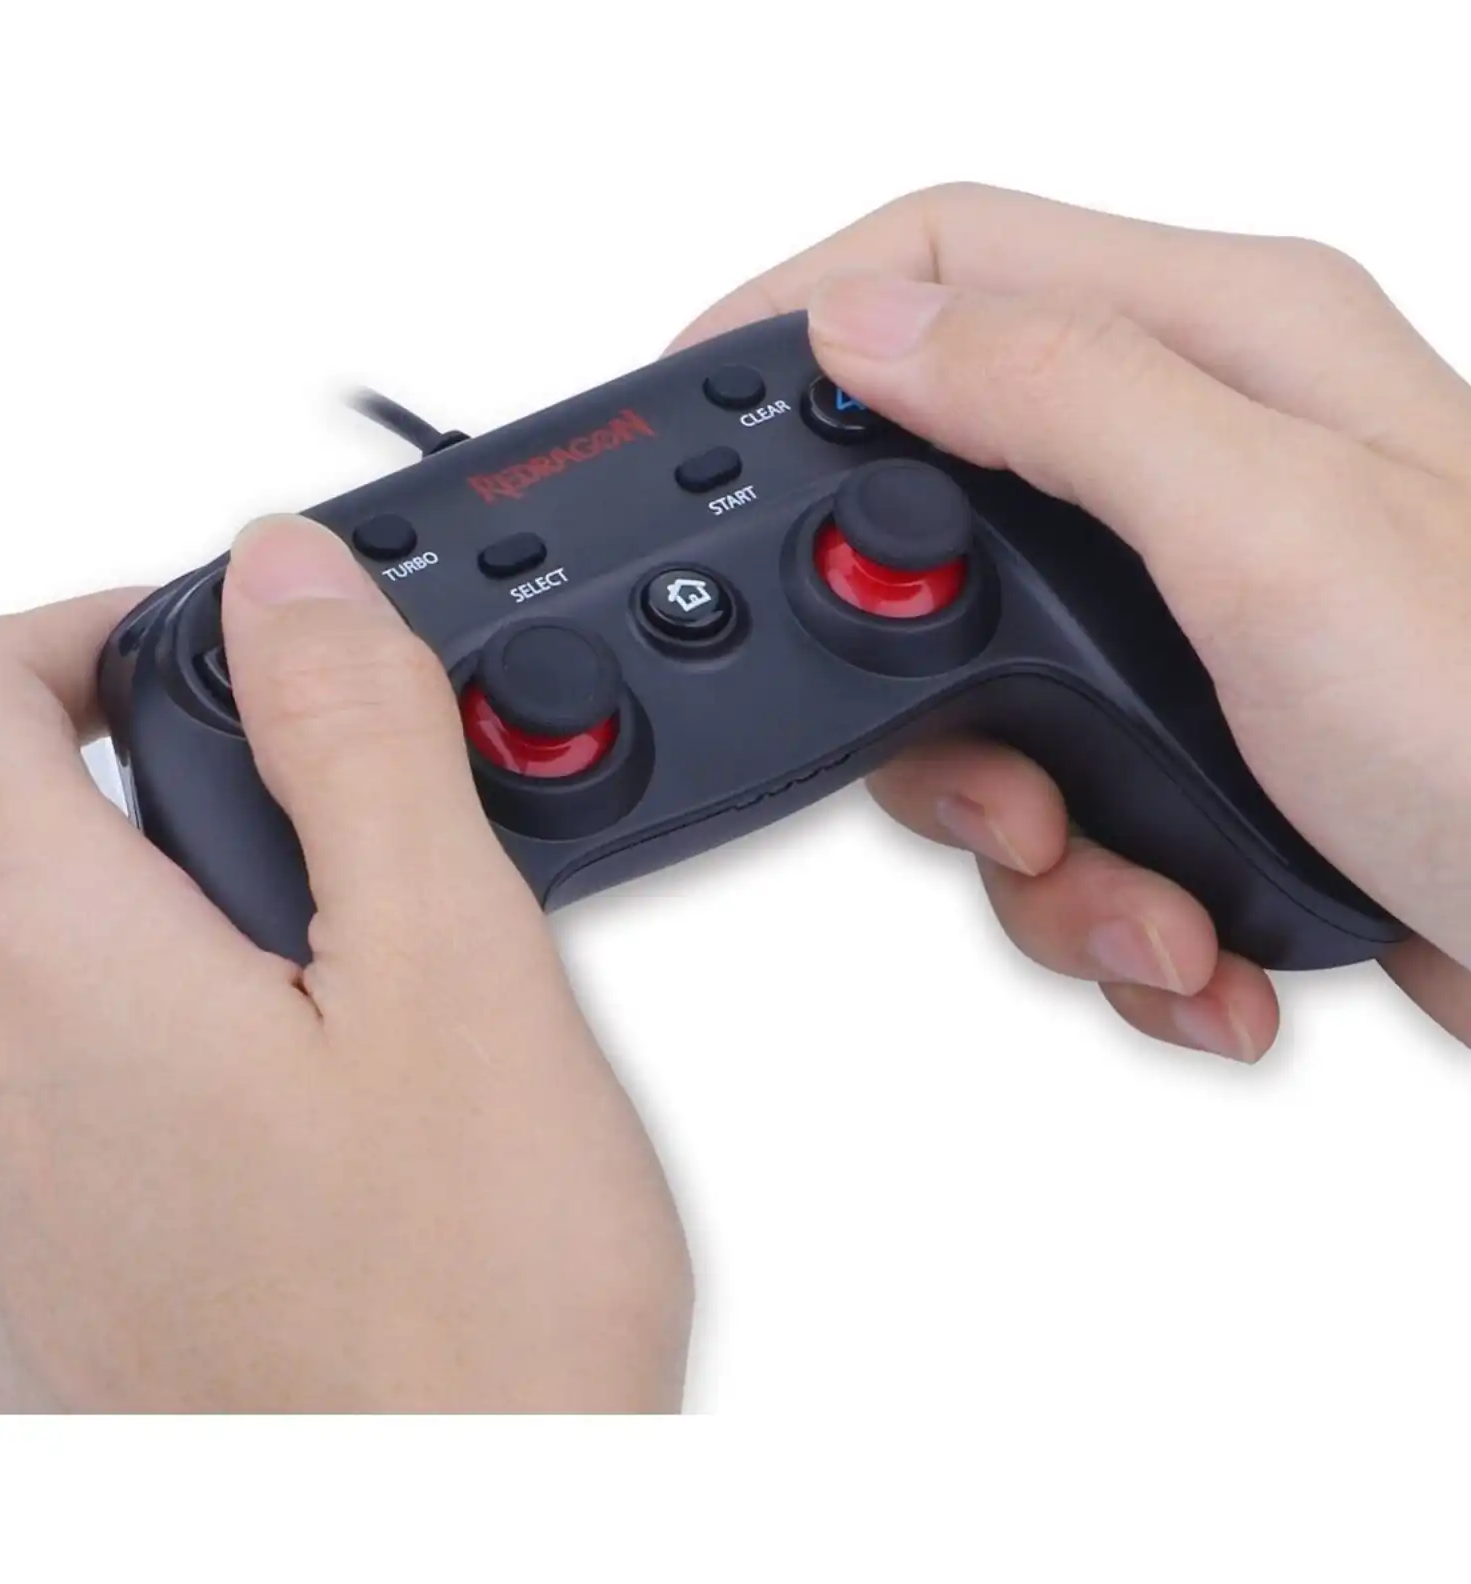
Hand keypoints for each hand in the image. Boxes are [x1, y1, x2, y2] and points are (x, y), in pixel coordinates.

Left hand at [0, 517, 690, 1410]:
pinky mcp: (44, 1312)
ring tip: (387, 1042)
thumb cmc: (460, 1333)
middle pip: (39, 847)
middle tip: (384, 875)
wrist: (451, 1582)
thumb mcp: (452, 974)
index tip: (214, 640)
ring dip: (216, 958)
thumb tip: (284, 579)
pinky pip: (90, 1125)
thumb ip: (355, 743)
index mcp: (51, 974)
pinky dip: (198, 1082)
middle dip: (207, 811)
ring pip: (77, 994)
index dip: (88, 618)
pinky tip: (336, 1166)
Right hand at [676, 184, 1470, 1058]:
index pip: (951, 259)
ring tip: (1153, 908)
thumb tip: (866, 327)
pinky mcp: (1205, 744)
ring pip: (988, 709)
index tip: (693, 408)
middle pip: (934, 526)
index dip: (801, 314)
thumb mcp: (1275, 539)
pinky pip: (1065, 811)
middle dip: (935, 701)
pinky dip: (1105, 902)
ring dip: (1039, 850)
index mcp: (1222, 354)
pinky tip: (1202, 939)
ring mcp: (1200, 619)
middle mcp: (1202, 470)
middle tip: (1007, 792)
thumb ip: (1062, 402)